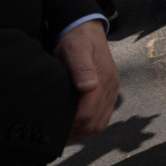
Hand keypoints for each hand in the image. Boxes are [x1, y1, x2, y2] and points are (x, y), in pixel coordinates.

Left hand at [54, 21, 119, 141]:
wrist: (86, 31)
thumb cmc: (77, 40)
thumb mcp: (75, 49)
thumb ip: (81, 68)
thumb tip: (88, 87)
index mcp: (103, 79)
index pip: (88, 113)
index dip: (71, 122)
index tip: (54, 124)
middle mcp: (110, 88)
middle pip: (94, 123)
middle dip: (74, 131)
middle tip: (55, 134)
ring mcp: (111, 92)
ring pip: (99, 124)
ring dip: (82, 132)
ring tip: (64, 135)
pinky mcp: (109, 94)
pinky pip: (102, 119)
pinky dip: (89, 127)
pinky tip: (76, 128)